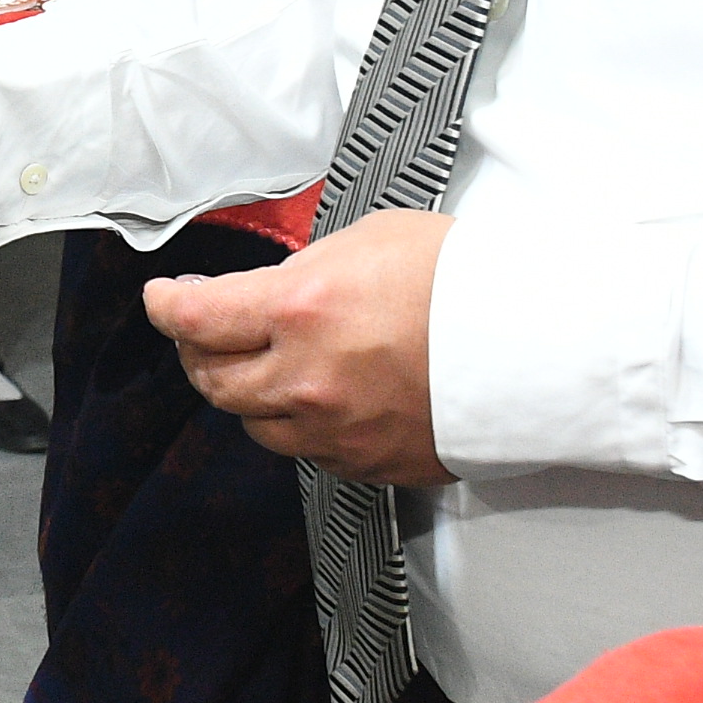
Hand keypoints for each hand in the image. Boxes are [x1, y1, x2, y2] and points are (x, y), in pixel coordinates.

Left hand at [141, 208, 451, 481]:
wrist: (538, 343)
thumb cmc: (468, 281)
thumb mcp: (368, 240)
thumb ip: (305, 271)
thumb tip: (274, 291)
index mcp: (300, 310)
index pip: (195, 319)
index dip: (168, 307)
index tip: (164, 300)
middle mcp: (307, 378)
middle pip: (213, 380)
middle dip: (200, 351)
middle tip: (205, 331)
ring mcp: (336, 430)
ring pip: (255, 424)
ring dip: (248, 392)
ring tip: (264, 364)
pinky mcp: (368, 462)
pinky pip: (308, 450)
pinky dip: (299, 423)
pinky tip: (318, 396)